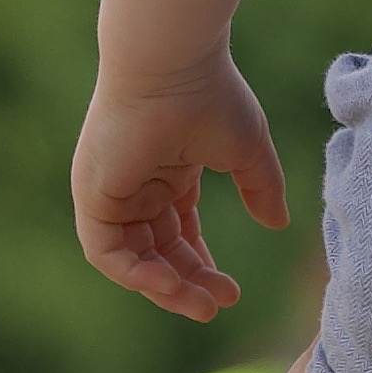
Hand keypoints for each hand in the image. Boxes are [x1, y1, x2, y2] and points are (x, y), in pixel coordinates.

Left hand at [72, 58, 290, 317]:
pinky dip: (134, 274)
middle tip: (216, 306)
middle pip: (157, 253)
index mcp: (168, 173)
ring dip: (163, 288)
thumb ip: (262, 189)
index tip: (232, 292)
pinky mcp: (94, 195)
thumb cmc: (210, 96)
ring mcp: (112, 192)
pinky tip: (167, 285)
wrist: (173, 66)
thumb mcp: (246, 152)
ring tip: (198, 306)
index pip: (180, 234)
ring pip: (132, 259)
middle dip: (187, 284)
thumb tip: (278, 225)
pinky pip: (106, 252)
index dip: (202, 266)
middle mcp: (136, 185)